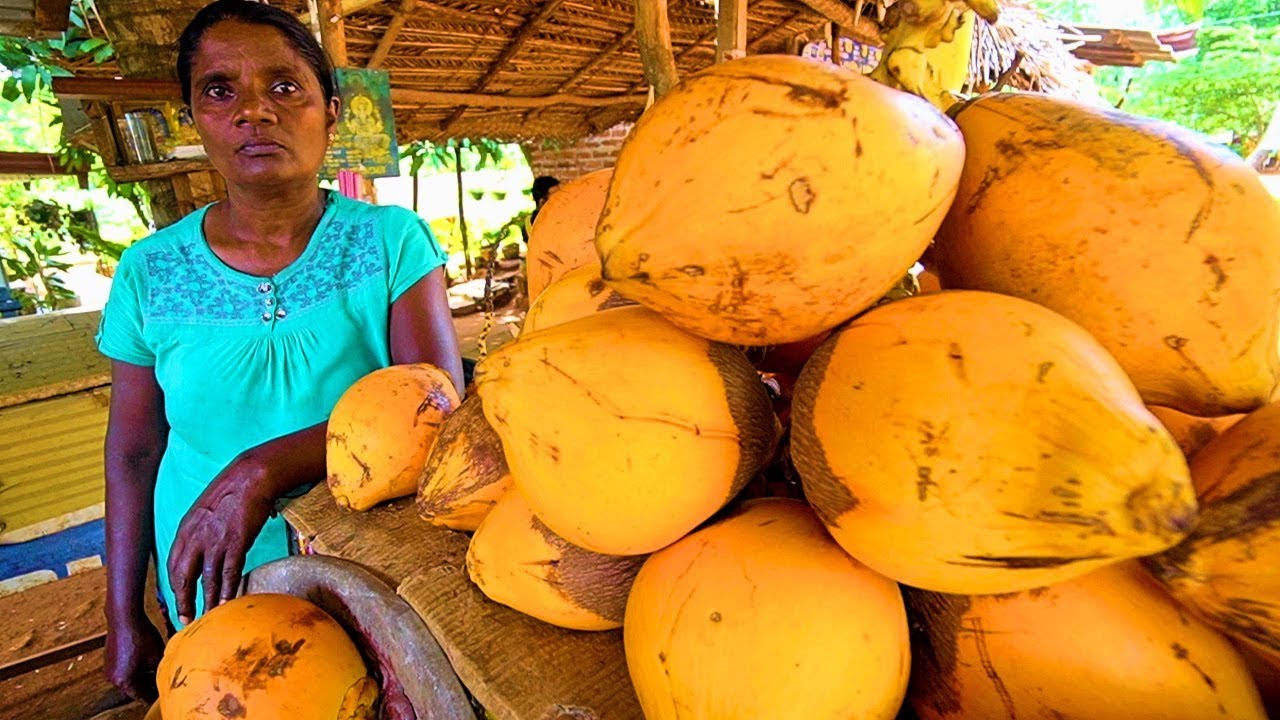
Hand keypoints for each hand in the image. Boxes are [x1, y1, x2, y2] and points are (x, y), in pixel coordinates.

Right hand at [104, 613, 164, 701]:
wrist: (124, 617)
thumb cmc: (140, 636)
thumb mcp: (156, 657)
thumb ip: (161, 672)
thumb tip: (167, 678)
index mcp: (124, 682)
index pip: (143, 696)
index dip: (156, 693)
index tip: (166, 690)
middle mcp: (113, 679)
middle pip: (135, 689)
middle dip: (149, 684)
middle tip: (163, 679)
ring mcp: (109, 670)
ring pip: (130, 679)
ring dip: (143, 675)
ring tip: (156, 667)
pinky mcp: (109, 660)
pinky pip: (124, 670)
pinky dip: (135, 668)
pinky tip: (146, 659)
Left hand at [167, 457, 274, 624]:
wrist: (251, 476)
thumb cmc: (231, 489)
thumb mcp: (204, 508)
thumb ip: (199, 530)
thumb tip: (203, 547)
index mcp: (186, 529)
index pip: (174, 565)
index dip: (175, 587)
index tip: (179, 601)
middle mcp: (196, 537)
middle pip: (183, 577)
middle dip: (184, 601)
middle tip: (187, 619)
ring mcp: (216, 540)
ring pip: (206, 579)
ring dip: (207, 600)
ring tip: (208, 616)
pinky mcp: (236, 542)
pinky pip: (229, 572)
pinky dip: (226, 589)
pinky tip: (227, 602)